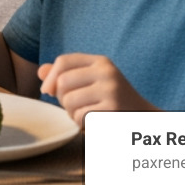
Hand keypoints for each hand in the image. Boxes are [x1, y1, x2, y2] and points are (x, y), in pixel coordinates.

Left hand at [38, 53, 155, 126]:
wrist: (144, 118)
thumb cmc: (113, 100)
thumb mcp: (92, 81)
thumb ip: (67, 74)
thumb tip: (40, 73)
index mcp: (101, 61)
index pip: (63, 61)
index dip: (50, 76)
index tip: (47, 90)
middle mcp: (106, 72)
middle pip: (62, 82)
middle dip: (61, 98)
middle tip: (73, 106)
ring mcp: (111, 90)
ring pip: (68, 102)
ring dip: (71, 113)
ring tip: (85, 114)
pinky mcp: (112, 109)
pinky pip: (80, 117)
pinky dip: (81, 123)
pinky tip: (93, 122)